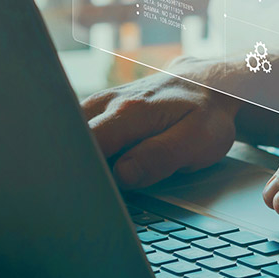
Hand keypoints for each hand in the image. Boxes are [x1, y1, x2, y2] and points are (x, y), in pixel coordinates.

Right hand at [82, 58, 241, 188]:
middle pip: (70, 141)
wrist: (208, 85)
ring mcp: (101, 104)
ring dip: (79, 159)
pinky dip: (85, 151)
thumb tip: (122, 175)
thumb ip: (160, 156)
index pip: (86, 145)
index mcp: (129, 112)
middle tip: (91, 192)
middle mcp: (108, 103)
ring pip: (72, 136)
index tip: (90, 192)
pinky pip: (79, 132)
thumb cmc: (205, 114)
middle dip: (75, 168)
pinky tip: (100, 164)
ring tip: (97, 179)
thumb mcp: (196, 140)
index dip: (83, 172)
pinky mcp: (99, 110)